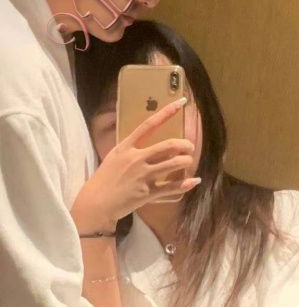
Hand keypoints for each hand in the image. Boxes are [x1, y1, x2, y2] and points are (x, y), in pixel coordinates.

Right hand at [71, 98, 199, 232]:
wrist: (96, 203)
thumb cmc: (104, 179)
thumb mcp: (114, 157)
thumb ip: (131, 148)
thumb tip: (147, 141)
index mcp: (126, 147)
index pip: (149, 125)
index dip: (167, 112)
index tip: (182, 102)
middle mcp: (136, 159)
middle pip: (168, 145)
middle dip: (185, 145)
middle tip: (189, 147)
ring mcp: (143, 176)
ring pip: (174, 164)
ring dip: (186, 161)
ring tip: (188, 161)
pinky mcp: (147, 193)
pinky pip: (172, 187)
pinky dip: (186, 184)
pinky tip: (194, 180)